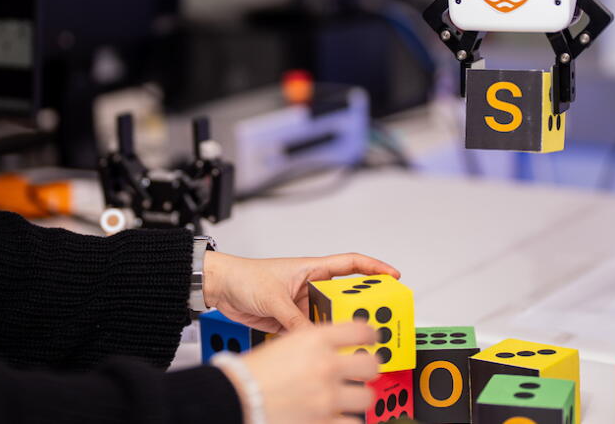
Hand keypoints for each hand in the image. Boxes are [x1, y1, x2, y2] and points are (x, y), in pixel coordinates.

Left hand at [204, 252, 399, 332]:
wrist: (221, 288)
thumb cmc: (245, 276)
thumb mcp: (274, 297)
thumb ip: (295, 319)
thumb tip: (313, 338)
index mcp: (311, 269)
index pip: (351, 264)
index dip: (374, 268)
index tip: (393, 276)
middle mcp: (310, 286)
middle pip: (346, 296)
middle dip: (363, 306)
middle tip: (379, 318)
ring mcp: (302, 305)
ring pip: (330, 317)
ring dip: (340, 327)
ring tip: (355, 340)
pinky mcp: (291, 321)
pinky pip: (313, 332)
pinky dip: (320, 340)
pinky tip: (326, 349)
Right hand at [217, 322, 378, 423]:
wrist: (233, 398)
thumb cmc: (251, 373)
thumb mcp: (284, 344)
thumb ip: (312, 345)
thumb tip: (334, 350)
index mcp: (315, 340)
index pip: (360, 330)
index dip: (370, 334)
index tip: (372, 340)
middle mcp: (326, 366)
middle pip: (370, 364)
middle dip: (368, 368)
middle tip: (364, 371)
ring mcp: (327, 397)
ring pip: (366, 396)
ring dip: (359, 397)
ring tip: (351, 397)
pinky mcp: (325, 423)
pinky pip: (354, 423)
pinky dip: (348, 420)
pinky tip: (340, 416)